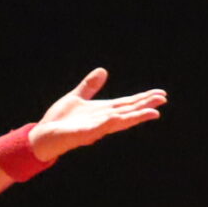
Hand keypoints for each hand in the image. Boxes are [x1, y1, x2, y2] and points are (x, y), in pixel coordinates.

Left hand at [30, 68, 165, 160]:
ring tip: (153, 112)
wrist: (43, 135)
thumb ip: (90, 86)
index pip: (128, 103)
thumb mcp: (76, 97)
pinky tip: (116, 117)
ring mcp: (95, 128)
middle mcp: (103, 120)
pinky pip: (98, 128)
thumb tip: (103, 71)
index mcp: (104, 111)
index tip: (160, 93)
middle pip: (129, 111)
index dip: (144, 98)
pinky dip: (107, 123)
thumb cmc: (60, 120)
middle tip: (164, 99)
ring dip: (136, 117)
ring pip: (120, 121)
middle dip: (146, 106)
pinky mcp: (83, 134)